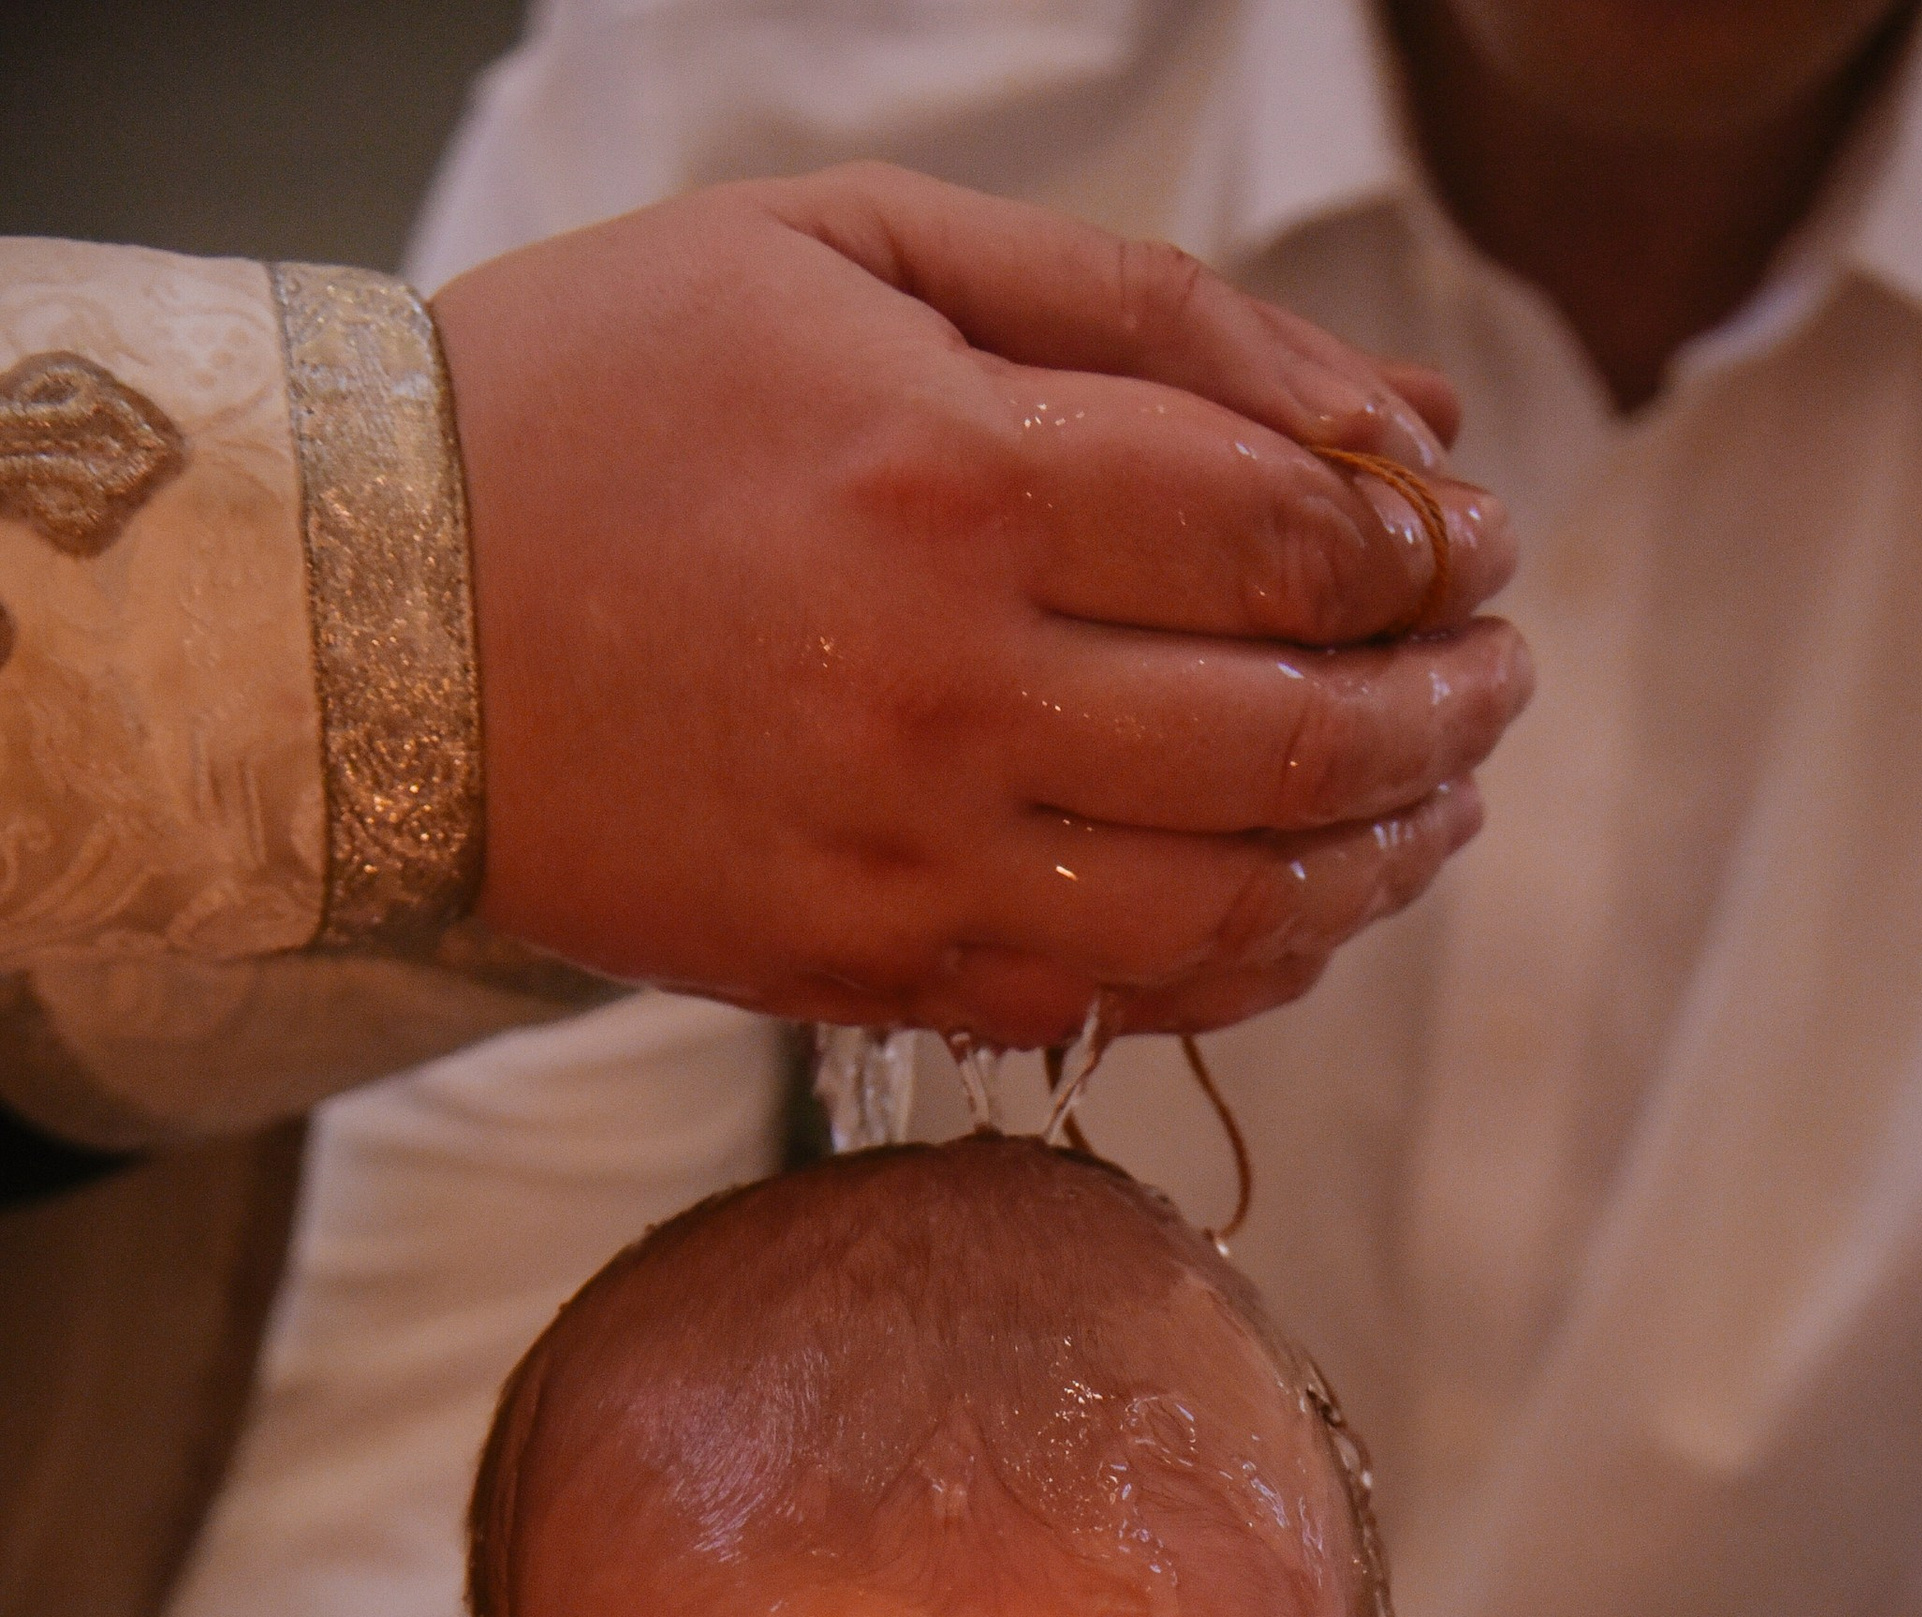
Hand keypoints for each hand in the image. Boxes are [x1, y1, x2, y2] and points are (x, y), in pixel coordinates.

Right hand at [435, 164, 1531, 1036]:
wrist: (365, 615)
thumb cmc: (609, 393)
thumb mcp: (863, 250)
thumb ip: (1150, 317)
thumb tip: (1399, 422)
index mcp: (955, 478)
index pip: (1293, 537)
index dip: (1426, 543)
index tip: (1475, 533)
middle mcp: (952, 694)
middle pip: (1301, 733)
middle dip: (1448, 702)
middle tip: (1500, 665)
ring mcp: (910, 864)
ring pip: (1238, 902)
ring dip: (1386, 854)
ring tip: (1444, 793)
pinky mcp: (867, 977)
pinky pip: (1126, 1004)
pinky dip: (1259, 966)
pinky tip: (1313, 903)